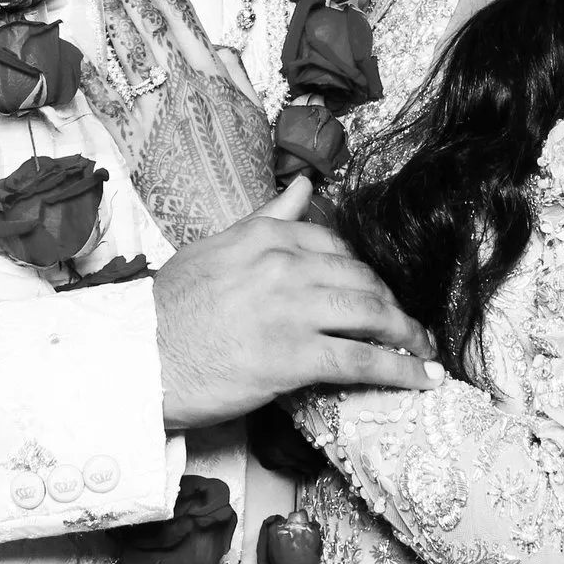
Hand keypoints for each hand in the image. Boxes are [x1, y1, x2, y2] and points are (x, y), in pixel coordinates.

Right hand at [154, 178, 441, 430]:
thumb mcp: (215, 248)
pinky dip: (398, 369)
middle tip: (408, 324)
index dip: (364, 271)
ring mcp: (293, 310)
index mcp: (266, 236)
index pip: (337, 244)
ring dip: (407, 333)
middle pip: (362, 278)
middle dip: (391, 302)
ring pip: (371, 314)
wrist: (139, 360)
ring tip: (424, 350)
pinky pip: (361, 360)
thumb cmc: (170, 309)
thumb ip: (266, 218)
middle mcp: (285, 265)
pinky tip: (419, 379)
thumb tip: (302, 185)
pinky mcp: (295, 356)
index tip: (377, 289)